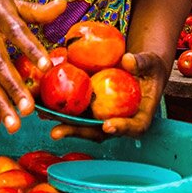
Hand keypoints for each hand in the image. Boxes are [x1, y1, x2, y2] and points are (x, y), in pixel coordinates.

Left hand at [49, 51, 168, 141]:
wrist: (139, 68)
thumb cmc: (150, 67)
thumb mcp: (151, 63)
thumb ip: (142, 63)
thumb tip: (128, 60)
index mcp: (139, 116)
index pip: (134, 128)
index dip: (121, 129)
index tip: (107, 125)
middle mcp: (118, 120)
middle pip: (98, 131)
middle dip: (77, 132)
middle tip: (57, 131)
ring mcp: (102, 115)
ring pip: (82, 123)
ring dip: (60, 121)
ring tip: (41, 115)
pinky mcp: (90, 107)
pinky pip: (74, 108)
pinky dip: (58, 105)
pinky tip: (40, 98)